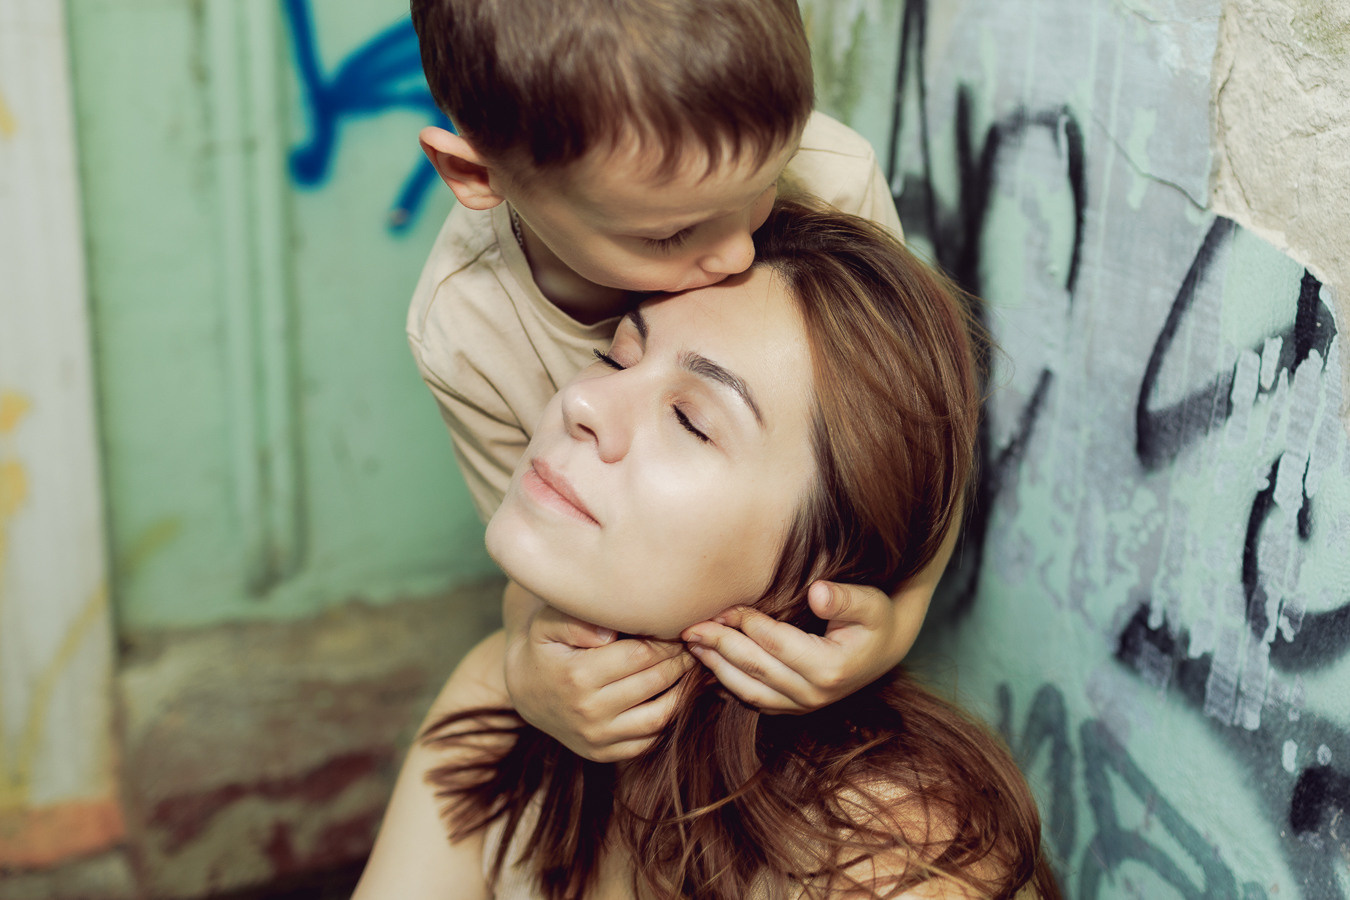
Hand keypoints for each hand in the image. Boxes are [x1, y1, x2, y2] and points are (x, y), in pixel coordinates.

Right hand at [503, 583, 694, 761]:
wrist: (525, 691)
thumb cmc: (545, 648)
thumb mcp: (548, 624)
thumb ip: (576, 620)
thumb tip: (609, 631)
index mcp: (577, 675)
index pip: (640, 655)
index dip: (666, 640)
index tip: (677, 627)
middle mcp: (588, 711)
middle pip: (654, 681)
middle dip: (679, 660)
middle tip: (691, 644)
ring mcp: (596, 738)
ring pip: (659, 715)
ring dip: (682, 690)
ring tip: (689, 668)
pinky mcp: (603, 754)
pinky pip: (649, 740)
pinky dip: (668, 718)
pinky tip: (673, 694)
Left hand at [681, 581, 915, 712]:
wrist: (884, 648)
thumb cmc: (875, 618)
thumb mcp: (871, 603)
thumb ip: (846, 597)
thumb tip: (817, 592)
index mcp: (831, 668)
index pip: (776, 643)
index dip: (746, 624)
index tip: (723, 606)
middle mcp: (815, 695)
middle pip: (756, 668)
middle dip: (720, 646)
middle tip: (690, 628)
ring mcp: (803, 705)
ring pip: (749, 690)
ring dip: (717, 667)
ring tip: (692, 645)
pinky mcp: (793, 708)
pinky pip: (754, 700)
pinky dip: (728, 683)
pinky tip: (709, 664)